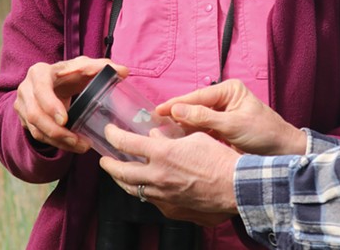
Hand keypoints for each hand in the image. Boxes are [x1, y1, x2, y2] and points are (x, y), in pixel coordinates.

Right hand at [14, 56, 128, 153]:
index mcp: (39, 72)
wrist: (55, 81)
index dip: (50, 105)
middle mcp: (26, 89)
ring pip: (36, 129)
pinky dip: (56, 143)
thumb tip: (124, 71)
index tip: (65, 119)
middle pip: (35, 114)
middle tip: (77, 140)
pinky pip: (38, 136)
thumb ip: (103, 67)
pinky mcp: (26, 120)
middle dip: (56, 131)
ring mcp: (23, 106)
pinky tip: (73, 146)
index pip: (41, 89)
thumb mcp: (85, 67)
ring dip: (58, 141)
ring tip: (80, 146)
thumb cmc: (71, 73)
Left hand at [100, 126, 239, 216]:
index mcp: (162, 154)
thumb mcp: (194, 138)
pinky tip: (146, 187)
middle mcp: (157, 176)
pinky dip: (144, 191)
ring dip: (123, 180)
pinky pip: (150, 200)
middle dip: (109, 165)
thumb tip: (156, 136)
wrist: (234, 186)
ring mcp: (162, 196)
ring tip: (119, 174)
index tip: (109, 131)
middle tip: (104, 159)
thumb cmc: (218, 159)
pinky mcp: (171, 209)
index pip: (127, 143)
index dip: (114, 135)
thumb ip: (171, 137)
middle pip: (122, 172)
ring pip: (133, 189)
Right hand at [156, 79, 306, 155]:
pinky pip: (202, 131)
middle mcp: (224, 99)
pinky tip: (177, 142)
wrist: (282, 152)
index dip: (177, 104)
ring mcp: (222, 115)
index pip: (197, 96)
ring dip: (181, 127)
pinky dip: (190, 136)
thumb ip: (205, 118)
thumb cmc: (264, 134)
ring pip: (196, 120)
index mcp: (229, 90)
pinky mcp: (221, 130)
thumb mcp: (233, 125)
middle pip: (194, 107)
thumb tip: (177, 110)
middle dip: (176, 116)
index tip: (158, 110)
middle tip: (154, 125)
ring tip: (161, 135)